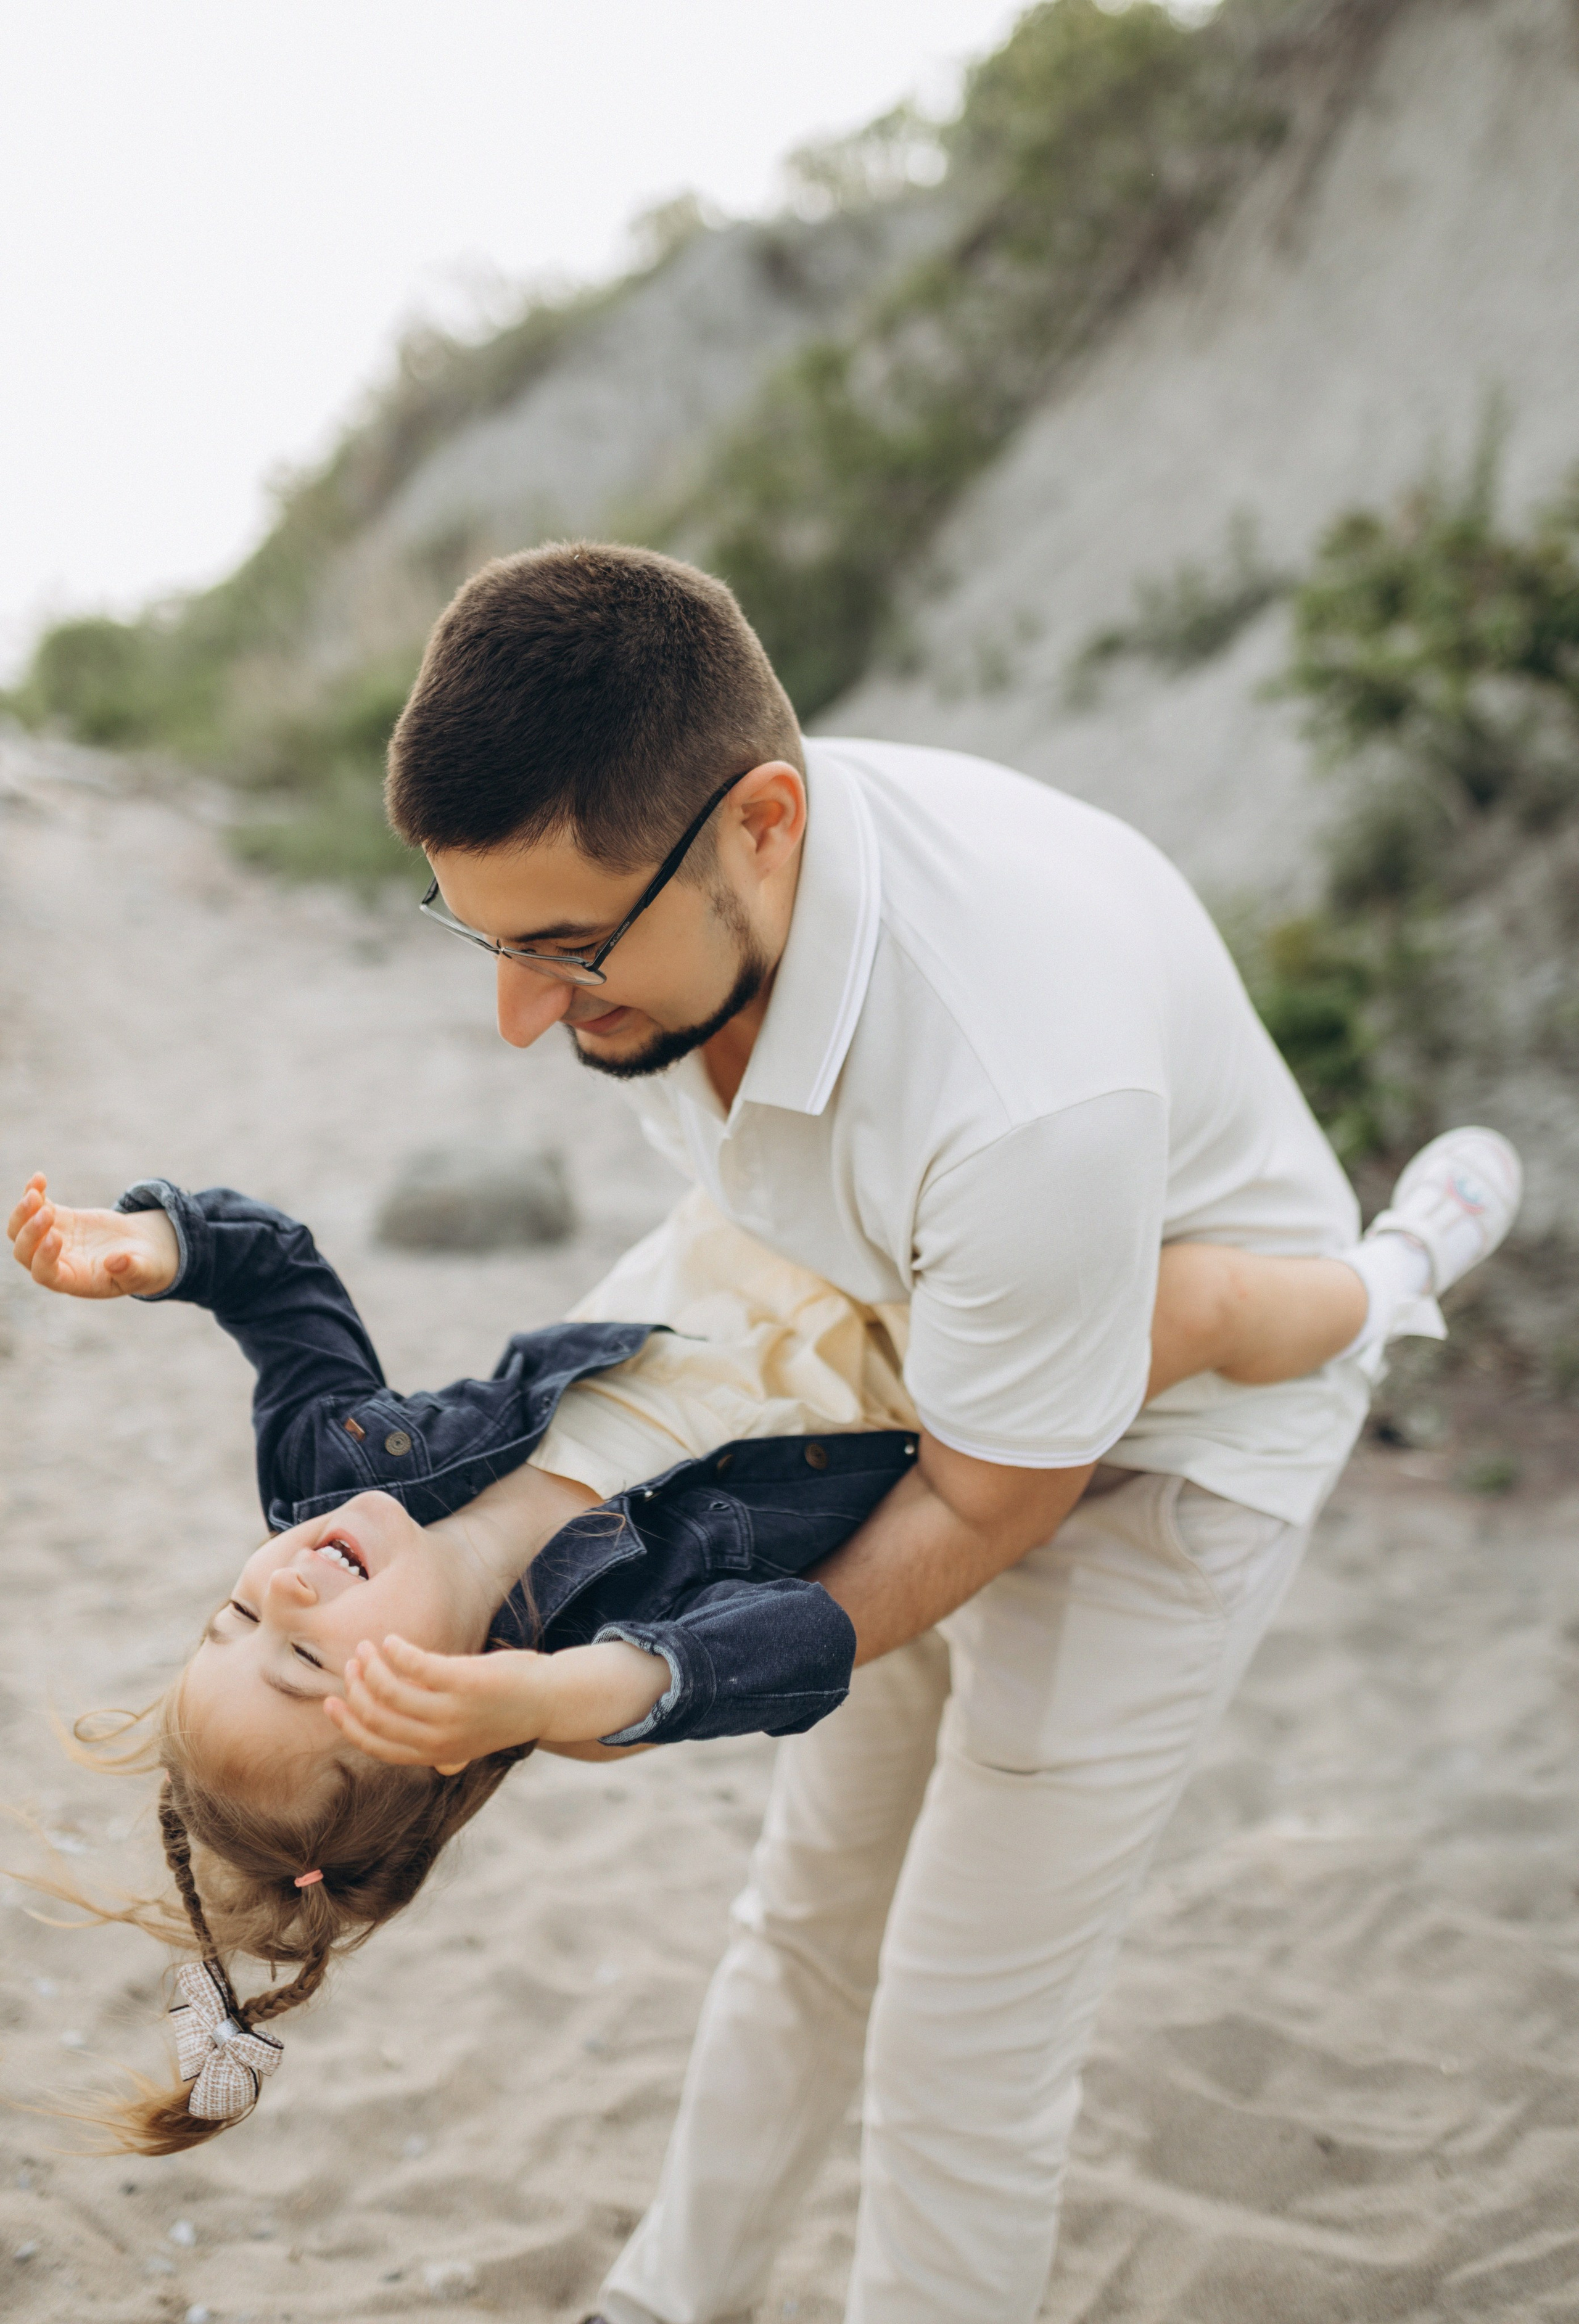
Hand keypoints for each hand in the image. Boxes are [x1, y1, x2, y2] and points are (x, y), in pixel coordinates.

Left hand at [7, 1174, 179, 1298]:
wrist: (140, 1250)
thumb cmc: (142, 1266)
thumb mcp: (143, 1269)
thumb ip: (130, 1269)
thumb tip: (114, 1262)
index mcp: (73, 1280)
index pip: (45, 1273)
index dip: (44, 1257)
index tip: (56, 1236)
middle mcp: (57, 1262)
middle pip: (25, 1252)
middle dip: (30, 1232)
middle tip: (47, 1212)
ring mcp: (53, 1240)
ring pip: (21, 1230)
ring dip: (23, 1212)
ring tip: (35, 1192)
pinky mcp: (58, 1220)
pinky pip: (36, 1207)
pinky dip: (34, 1192)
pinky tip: (39, 1177)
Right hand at [325, 1634, 553, 1770]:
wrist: (551, 1700)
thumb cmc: (506, 1713)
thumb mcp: (473, 1739)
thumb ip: (448, 1746)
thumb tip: (431, 1756)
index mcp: (435, 1753)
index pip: (377, 1746)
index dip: (348, 1724)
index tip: (331, 1702)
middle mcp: (440, 1739)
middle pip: (377, 1716)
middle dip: (356, 1688)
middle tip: (353, 1663)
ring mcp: (453, 1712)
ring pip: (390, 1690)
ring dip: (371, 1665)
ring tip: (369, 1647)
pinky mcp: (465, 1683)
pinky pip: (416, 1666)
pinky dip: (396, 1652)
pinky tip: (392, 1641)